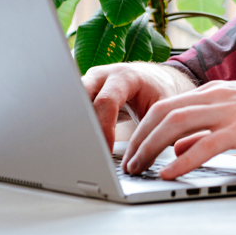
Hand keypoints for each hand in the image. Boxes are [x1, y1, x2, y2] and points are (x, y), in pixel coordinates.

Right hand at [81, 62, 195, 147]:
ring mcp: (89, 82)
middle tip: (89, 153)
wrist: (152, 79)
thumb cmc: (158, 92)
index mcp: (124, 76)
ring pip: (73, 104)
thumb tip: (142, 159)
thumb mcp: (162, 106)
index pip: (106, 101)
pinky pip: (74, 109)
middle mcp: (102, 75)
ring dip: (76, 127)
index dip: (104, 128)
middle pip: (82, 100)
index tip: (106, 151)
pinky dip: (76, 126)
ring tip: (83, 151)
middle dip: (83, 127)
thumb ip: (153, 127)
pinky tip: (80, 144)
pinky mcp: (82, 92)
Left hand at [121, 81, 235, 179]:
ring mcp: (229, 110)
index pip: (167, 105)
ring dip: (152, 147)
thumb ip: (207, 129)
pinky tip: (170, 172)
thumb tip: (179, 146)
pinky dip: (181, 160)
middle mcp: (218, 96)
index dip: (144, 127)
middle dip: (139, 138)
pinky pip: (204, 145)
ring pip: (176, 123)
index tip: (133, 148)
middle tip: (128, 162)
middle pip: (163, 112)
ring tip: (140, 167)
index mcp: (216, 91)